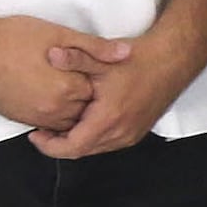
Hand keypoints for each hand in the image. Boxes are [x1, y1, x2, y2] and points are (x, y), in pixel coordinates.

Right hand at [0, 13, 113, 136]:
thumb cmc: (12, 37)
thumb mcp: (59, 34)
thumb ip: (95, 47)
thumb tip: (127, 53)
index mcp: (67, 88)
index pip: (99, 92)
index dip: (102, 79)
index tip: (104, 70)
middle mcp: (52, 108)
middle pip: (85, 110)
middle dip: (91, 97)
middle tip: (96, 82)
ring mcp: (33, 116)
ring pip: (67, 121)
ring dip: (74, 109)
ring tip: (75, 89)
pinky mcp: (17, 118)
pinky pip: (46, 124)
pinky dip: (55, 115)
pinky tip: (56, 97)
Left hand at [28, 26, 197, 157]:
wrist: (172, 60)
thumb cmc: (140, 60)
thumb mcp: (103, 58)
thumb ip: (75, 58)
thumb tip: (52, 55)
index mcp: (108, 119)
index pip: (71, 147)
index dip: (48, 145)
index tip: (34, 134)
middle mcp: (121, 132)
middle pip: (81, 151)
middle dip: (58, 144)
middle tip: (42, 130)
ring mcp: (130, 134)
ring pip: (94, 149)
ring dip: (75, 141)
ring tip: (59, 126)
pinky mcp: (137, 131)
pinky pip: (107, 143)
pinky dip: (91, 137)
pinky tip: (83, 121)